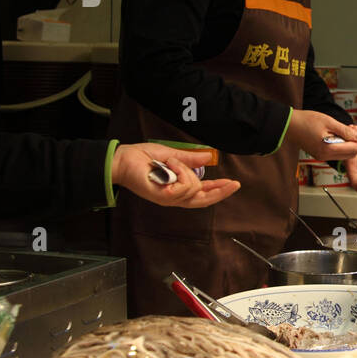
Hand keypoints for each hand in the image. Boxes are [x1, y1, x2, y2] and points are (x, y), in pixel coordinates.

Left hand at [112, 143, 239, 207]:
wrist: (123, 159)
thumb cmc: (142, 158)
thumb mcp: (173, 156)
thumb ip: (190, 160)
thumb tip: (208, 158)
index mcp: (177, 188)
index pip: (202, 193)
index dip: (218, 189)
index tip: (232, 184)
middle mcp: (174, 197)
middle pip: (203, 201)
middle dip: (220, 192)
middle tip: (233, 183)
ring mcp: (168, 198)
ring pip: (193, 189)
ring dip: (185, 170)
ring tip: (171, 161)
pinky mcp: (162, 196)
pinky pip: (182, 187)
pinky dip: (179, 172)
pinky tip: (169, 165)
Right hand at [287, 109, 356, 161]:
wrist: (288, 125)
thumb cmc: (306, 120)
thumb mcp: (329, 122)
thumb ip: (345, 131)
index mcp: (328, 149)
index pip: (353, 149)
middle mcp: (325, 156)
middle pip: (350, 154)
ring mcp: (321, 156)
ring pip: (343, 154)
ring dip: (351, 145)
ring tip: (354, 132)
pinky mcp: (319, 154)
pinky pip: (336, 153)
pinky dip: (343, 146)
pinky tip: (344, 136)